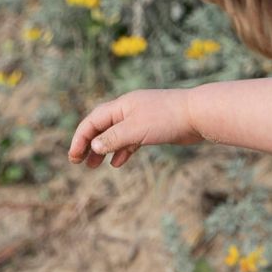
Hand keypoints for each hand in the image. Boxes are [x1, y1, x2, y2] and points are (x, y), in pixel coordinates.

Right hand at [67, 87, 199, 168]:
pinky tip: (117, 163)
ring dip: (103, 150)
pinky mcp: (152, 129)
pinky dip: (122, 151)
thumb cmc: (167, 119)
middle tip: (79, 162)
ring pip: (115, 135)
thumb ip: (113, 138)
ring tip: (94, 166)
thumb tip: (94, 146)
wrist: (198, 115)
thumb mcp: (135, 130)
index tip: (73, 157)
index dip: (80, 138)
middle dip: (88, 144)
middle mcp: (128, 111)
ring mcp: (140, 120)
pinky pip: (131, 141)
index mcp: (120, 106)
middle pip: (101, 127)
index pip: (92, 121)